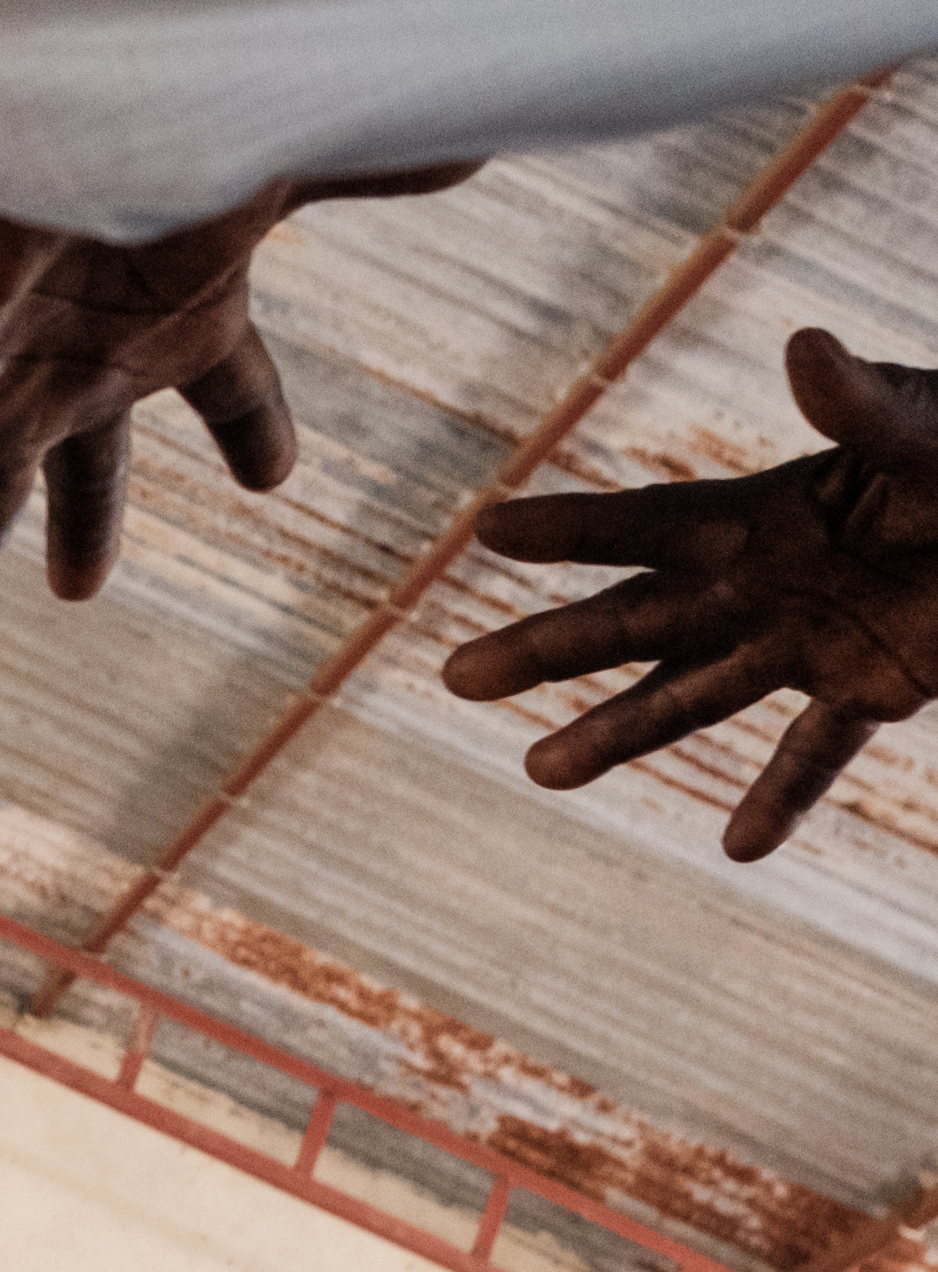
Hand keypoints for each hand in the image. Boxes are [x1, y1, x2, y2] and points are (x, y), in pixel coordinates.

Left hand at [0, 163, 477, 655]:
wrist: (43, 96)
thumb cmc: (163, 126)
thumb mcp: (277, 170)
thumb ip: (365, 171)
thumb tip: (480, 150)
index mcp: (180, 319)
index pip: (237, 397)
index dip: (255, 434)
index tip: (270, 476)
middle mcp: (83, 360)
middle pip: (81, 475)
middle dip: (78, 532)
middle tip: (76, 591)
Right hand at [443, 329, 937, 859]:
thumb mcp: (926, 428)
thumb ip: (864, 404)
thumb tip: (804, 350)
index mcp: (769, 512)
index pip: (648, 525)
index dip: (568, 529)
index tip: (482, 531)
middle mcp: (767, 582)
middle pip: (638, 623)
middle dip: (546, 649)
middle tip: (453, 676)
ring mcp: (808, 643)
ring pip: (694, 698)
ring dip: (617, 733)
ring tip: (538, 772)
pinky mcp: (870, 691)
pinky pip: (814, 756)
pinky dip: (781, 798)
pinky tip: (737, 848)